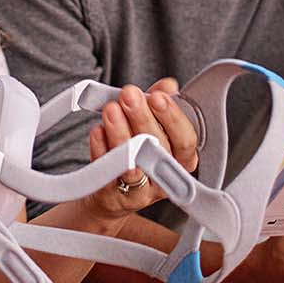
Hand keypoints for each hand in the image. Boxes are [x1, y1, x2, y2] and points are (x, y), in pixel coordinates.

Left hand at [84, 78, 199, 219]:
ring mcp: (139, 191)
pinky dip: (101, 148)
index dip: (173, 118)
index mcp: (181, 159)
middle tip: (129, 95)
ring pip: (132, 165)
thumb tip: (169, 86)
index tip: (158, 96)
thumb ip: (160, 104)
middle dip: (142, 117)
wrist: (112, 192)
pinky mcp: (113, 197)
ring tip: (111, 109)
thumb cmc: (138, 154)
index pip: (185, 140)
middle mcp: (164, 178)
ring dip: (120, 133)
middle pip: (158, 150)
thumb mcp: (153, 126)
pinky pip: (107, 174)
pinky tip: (98, 130)